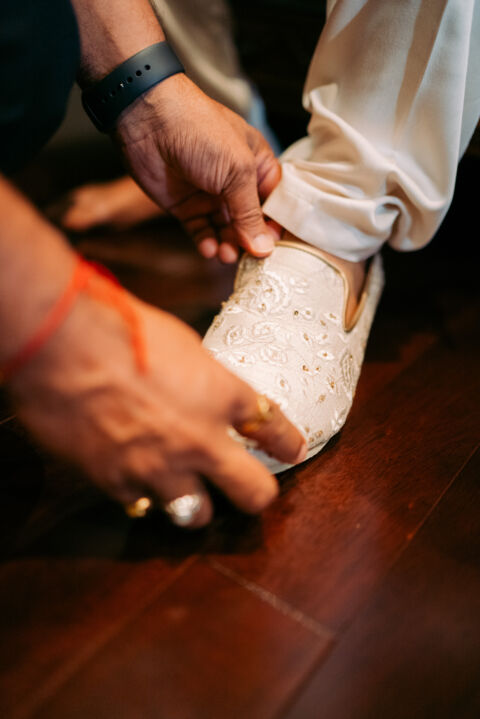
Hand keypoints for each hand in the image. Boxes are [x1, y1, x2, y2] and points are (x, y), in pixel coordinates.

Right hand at [9, 288, 305, 526]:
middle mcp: (200, 441)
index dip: (287, 442)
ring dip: (195, 505)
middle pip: (253, 493)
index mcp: (222, 396)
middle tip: (250, 490)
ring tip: (185, 493)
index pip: (272, 427)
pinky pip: (141, 504)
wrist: (64, 346)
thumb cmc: (122, 330)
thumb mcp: (180, 344)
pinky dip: (140, 493)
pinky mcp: (119, 482)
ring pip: (197, 515)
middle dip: (256, 494)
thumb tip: (202, 389)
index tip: (292, 449)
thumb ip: (200, 377)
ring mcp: (161, 468)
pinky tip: (133, 476)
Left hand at [115, 74, 280, 263]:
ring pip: (226, 230)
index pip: (274, 201)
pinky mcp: (186, 206)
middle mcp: (235, 181)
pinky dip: (206, 243)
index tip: (276, 246)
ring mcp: (209, 195)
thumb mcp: (237, 172)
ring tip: (227, 255)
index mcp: (256, 164)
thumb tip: (265, 249)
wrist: (148, 121)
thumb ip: (250, 214)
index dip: (275, 224)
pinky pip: (201, 231)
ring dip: (229, 245)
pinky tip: (208, 249)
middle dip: (250, 240)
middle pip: (250, 221)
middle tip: (249, 258)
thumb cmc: (200, 132)